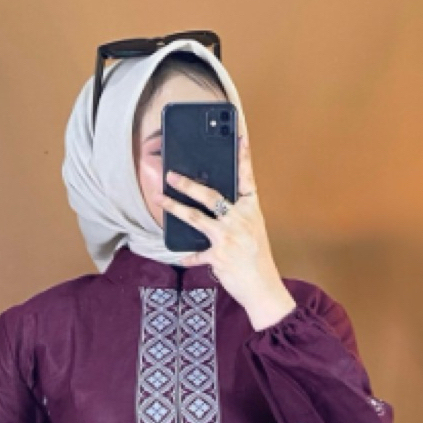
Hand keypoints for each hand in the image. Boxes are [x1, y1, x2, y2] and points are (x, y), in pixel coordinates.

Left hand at [159, 123, 294, 323]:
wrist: (263, 288)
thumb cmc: (256, 259)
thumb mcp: (253, 231)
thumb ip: (235, 216)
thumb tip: (210, 204)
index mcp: (252, 210)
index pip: (247, 178)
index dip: (243, 156)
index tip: (240, 134)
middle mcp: (240, 220)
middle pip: (210, 195)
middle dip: (187, 184)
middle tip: (170, 174)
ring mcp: (228, 238)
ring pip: (195, 217)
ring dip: (174, 207)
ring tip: (160, 199)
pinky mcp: (218, 256)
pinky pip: (196, 254)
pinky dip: (188, 256)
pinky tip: (181, 256)